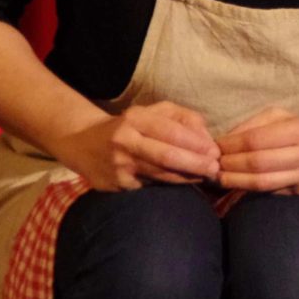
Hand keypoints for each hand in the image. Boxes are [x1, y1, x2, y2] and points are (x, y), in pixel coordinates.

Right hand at [49, 100, 219, 190]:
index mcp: (135, 119)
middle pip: (166, 156)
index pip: (171, 131)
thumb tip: (206, 136)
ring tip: (206, 177)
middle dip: (195, 164)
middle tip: (215, 168)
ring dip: (187, 178)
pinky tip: (185, 184)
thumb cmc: (129, 125)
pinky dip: (170, 186)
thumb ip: (182, 117)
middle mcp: (125, 142)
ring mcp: (119, 166)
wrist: (83, 143)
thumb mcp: (152, 111)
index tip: (215, 151)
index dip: (195, 143)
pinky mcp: (116, 186)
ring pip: (160, 175)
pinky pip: (150, 187)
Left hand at [215, 107, 298, 194]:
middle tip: (212, 164)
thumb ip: (257, 124)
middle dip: (230, 164)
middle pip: (257, 162)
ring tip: (218, 177)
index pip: (257, 139)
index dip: (232, 144)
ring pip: (261, 181)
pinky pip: (269, 192)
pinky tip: (234, 185)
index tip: (215, 147)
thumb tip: (226, 139)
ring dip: (234, 181)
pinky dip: (247, 189)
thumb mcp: (287, 118)